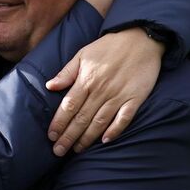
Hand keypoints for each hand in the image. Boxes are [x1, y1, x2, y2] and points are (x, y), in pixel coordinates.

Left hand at [45, 27, 163, 155]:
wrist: (140, 38)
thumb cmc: (108, 46)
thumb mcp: (83, 54)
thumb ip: (66, 72)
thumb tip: (49, 86)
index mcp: (86, 80)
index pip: (68, 107)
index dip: (58, 123)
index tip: (51, 136)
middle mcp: (100, 90)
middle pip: (81, 118)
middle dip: (68, 137)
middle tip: (58, 151)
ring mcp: (119, 96)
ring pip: (99, 122)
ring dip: (87, 138)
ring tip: (76, 150)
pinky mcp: (135, 98)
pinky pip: (124, 118)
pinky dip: (115, 130)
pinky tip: (105, 141)